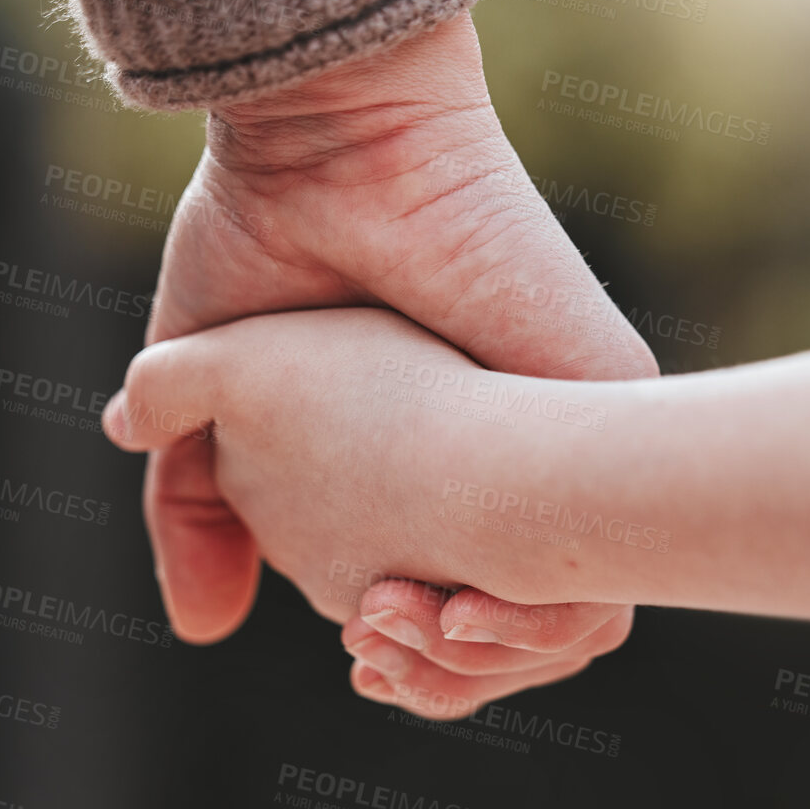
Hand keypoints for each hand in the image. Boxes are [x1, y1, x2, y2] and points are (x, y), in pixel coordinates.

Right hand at [118, 11, 657, 710]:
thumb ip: (192, 509)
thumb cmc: (265, 239)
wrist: (327, 139)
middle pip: (509, 615)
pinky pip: (617, 533)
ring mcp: (553, 421)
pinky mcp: (602, 385)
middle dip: (449, 668)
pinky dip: (557, 605)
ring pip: (576, 597)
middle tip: (377, 650)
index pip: (432, 597)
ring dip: (494, 651)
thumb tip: (201, 628)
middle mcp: (492, 446)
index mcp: (412, 454)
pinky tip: (471, 607)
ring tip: (407, 620)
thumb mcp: (207, 400)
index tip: (360, 660)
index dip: (402, 657)